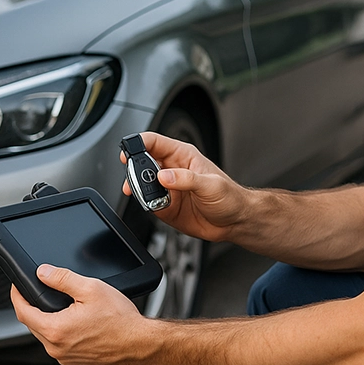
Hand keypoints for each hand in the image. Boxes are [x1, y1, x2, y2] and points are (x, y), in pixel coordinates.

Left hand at [10, 264, 155, 364]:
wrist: (140, 344)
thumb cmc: (120, 320)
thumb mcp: (90, 289)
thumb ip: (62, 279)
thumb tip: (43, 272)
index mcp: (55, 330)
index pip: (22, 312)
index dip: (16, 296)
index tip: (17, 285)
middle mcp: (56, 349)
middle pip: (32, 324)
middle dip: (32, 306)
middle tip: (39, 289)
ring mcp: (65, 358)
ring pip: (45, 335)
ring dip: (47, 319)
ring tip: (60, 304)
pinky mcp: (75, 362)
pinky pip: (59, 345)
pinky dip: (60, 332)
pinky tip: (74, 321)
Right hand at [121, 132, 247, 241]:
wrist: (235, 222)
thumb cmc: (230, 197)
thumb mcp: (211, 185)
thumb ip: (186, 179)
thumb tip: (164, 176)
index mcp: (182, 156)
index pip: (154, 143)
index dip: (138, 144)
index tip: (128, 152)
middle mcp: (172, 170)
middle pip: (142, 163)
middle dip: (134, 170)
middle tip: (135, 180)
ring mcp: (167, 189)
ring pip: (141, 184)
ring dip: (139, 190)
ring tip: (146, 196)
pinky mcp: (165, 206)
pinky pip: (147, 203)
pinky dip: (146, 205)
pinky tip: (155, 207)